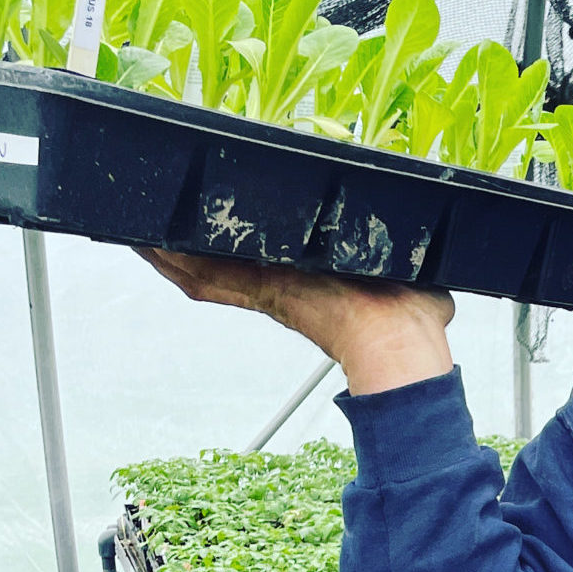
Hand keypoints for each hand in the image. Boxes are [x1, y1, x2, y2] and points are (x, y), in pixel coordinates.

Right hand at [136, 247, 453, 395]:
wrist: (400, 341)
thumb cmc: (412, 322)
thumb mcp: (412, 290)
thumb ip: (413, 288)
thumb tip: (435, 301)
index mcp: (308, 290)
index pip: (255, 274)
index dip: (227, 261)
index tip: (205, 245)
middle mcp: (281, 292)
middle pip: (216, 272)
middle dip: (181, 253)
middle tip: (151, 233)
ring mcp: (268, 291)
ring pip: (204, 272)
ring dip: (169, 253)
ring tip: (138, 230)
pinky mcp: (263, 290)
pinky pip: (208, 278)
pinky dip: (173, 261)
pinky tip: (146, 243)